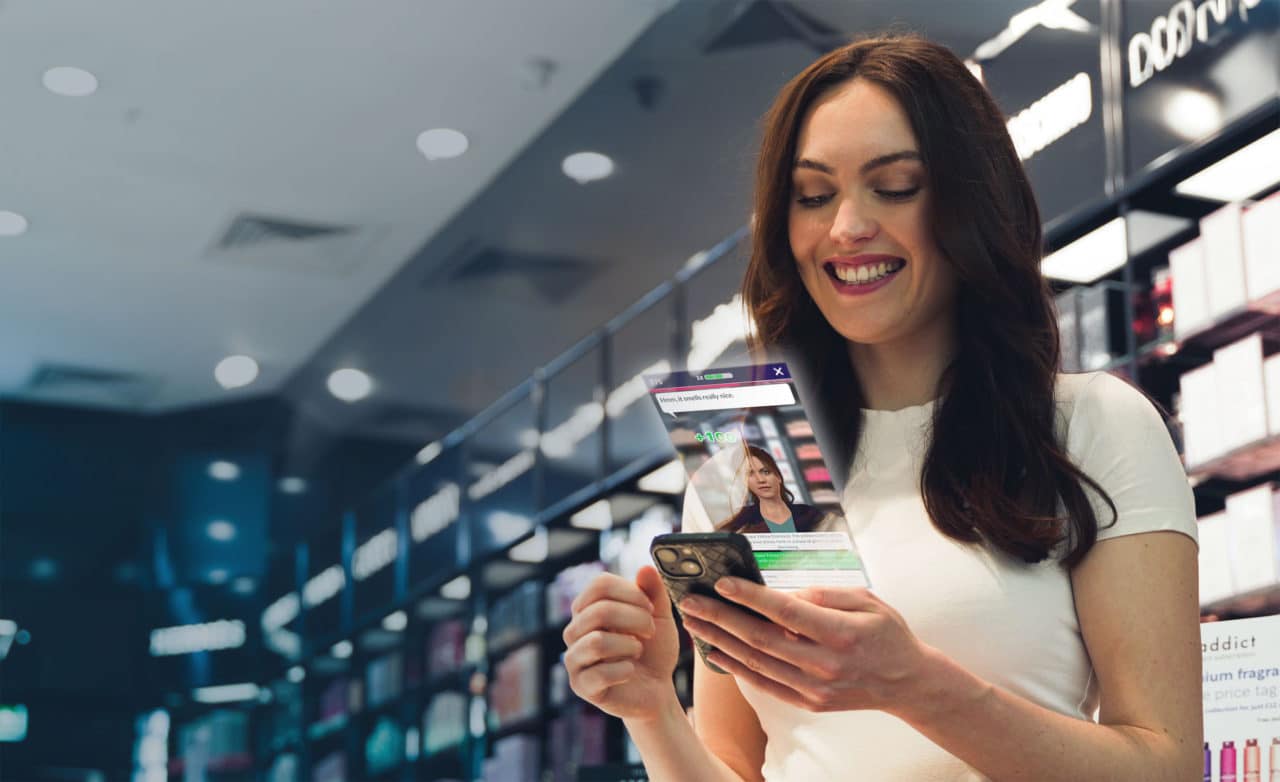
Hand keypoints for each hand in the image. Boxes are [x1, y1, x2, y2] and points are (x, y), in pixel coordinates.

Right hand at [563, 566, 679, 720]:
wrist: (657, 690)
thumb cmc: (654, 650)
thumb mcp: (660, 617)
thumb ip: (654, 592)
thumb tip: (645, 567)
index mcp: (589, 608)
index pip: (599, 585)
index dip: (630, 592)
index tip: (650, 607)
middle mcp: (575, 630)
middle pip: (599, 611)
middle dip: (634, 620)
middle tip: (650, 631)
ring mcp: (574, 658)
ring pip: (597, 642)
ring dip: (629, 646)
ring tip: (638, 651)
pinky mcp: (580, 686)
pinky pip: (599, 673)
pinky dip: (624, 670)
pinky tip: (630, 671)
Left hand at [678, 578, 933, 714]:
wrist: (906, 682)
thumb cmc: (885, 633)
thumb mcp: (866, 600)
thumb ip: (825, 595)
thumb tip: (785, 593)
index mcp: (840, 633)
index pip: (785, 612)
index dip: (750, 596)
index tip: (721, 582)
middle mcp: (824, 664)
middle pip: (761, 638)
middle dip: (720, 618)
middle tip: (690, 602)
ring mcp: (814, 688)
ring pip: (757, 663)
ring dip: (720, 642)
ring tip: (694, 624)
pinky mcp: (808, 703)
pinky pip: (765, 685)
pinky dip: (737, 668)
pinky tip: (716, 651)